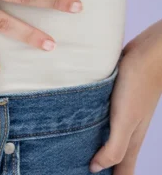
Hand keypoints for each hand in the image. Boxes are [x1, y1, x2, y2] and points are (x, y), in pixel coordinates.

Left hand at [89, 19, 161, 173]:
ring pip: (106, 136)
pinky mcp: (112, 99)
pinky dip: (90, 124)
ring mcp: (119, 113)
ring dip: (93, 145)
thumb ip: (114, 147)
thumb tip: (96, 169)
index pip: (122, 171)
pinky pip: (100, 117)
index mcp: (131, 139)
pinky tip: (77, 120)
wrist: (145, 54)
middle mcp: (126, 129)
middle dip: (100, 167)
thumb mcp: (126, 120)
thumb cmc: (138, 86)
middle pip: (114, 156)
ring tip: (72, 149)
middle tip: (77, 169)